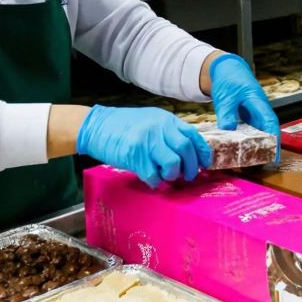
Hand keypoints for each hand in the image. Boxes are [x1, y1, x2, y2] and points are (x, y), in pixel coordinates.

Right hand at [76, 106, 211, 187]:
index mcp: (167, 119)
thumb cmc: (125, 125)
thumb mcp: (152, 120)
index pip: (193, 136)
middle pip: (185, 150)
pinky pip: (153, 174)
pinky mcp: (134, 155)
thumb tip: (187, 153)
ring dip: (173, 175)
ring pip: (172, 163)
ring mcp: (147, 142)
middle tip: (188, 176)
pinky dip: (156, 181)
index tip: (204, 164)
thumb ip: (169, 132)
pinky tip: (153, 180)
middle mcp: (159, 128)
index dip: (202, 152)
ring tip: (168, 176)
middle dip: (191, 167)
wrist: (97, 126)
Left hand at [209, 53, 280, 160]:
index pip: (270, 123)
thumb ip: (227, 113)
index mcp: (259, 103)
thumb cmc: (229, 80)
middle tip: (260, 165)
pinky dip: (245, 142)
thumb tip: (228, 130)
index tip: (273, 154)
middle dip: (266, 148)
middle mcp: (259, 111)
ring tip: (248, 162)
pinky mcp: (246, 118)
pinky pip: (248, 132)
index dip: (273, 140)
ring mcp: (253, 115)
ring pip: (258, 133)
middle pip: (267, 132)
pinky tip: (238, 151)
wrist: (226, 70)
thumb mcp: (226, 96)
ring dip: (255, 147)